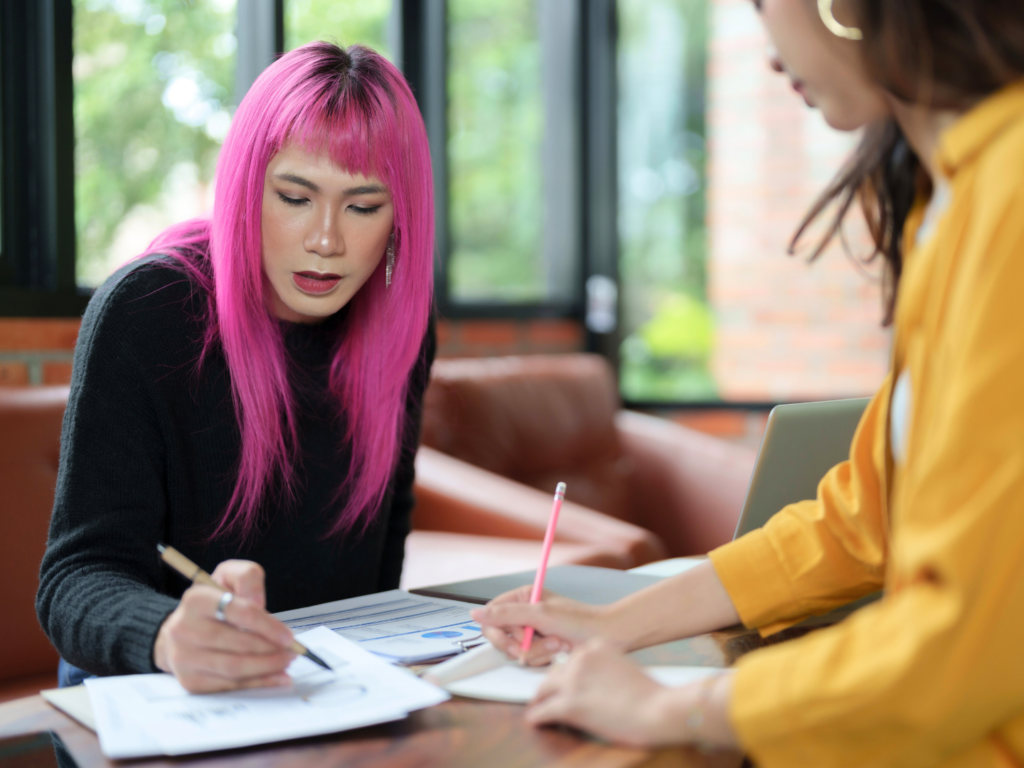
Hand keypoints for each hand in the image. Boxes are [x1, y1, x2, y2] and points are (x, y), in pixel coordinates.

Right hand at [153, 560, 296, 692]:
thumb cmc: (214, 602)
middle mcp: (183, 629)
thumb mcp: (230, 576)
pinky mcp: (189, 680)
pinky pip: (228, 685)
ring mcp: (184, 657)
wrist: (183, 628)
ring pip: (234, 668)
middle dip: (271, 649)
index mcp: (196, 599)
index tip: (288, 636)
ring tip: (285, 662)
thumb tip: (258, 603)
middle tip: (292, 651)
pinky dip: (256, 683)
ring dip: (267, 667)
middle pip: (238, 643)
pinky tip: (274, 677)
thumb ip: (248, 578)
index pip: (240, 612)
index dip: (268, 626)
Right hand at [470, 585, 610, 665]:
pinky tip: (559, 649)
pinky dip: (544, 657)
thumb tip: (476, 613)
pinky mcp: (541, 647)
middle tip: (537, 643)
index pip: (492, 615)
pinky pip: (529, 658)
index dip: (498, 631)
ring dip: (537, 650)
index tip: (512, 641)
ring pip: (516, 650)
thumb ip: (507, 614)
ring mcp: (532, 631)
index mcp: (522, 597)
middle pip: (501, 635)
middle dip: (521, 643)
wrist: (607, 636)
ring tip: (557, 642)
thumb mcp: (541, 614)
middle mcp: (524, 613)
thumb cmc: (580, 620)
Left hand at [526, 639, 737, 749]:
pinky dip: (536, 717)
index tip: (565, 683)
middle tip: (546, 696)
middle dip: (551, 685)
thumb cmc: (652, 695)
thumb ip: (605, 671)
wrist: (660, 710)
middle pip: (555, 671)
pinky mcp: (570, 704)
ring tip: (538, 708)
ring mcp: (574, 680)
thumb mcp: (626, 668)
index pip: (572, 658)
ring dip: (541, 700)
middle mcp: (581, 657)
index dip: (568, 674)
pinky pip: (542, 711)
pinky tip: (534, 722)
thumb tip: (592, 687)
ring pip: (544, 689)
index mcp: (596, 646)